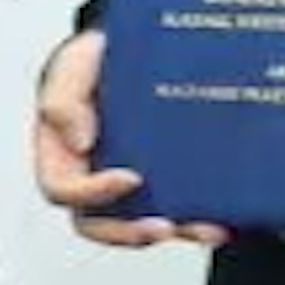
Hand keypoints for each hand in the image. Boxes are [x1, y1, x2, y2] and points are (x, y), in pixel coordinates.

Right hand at [31, 29, 227, 248]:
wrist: (128, 51)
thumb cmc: (92, 64)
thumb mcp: (71, 67)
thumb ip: (63, 99)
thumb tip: (81, 141)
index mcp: (61, 158)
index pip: (64, 191)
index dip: (93, 194)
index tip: (131, 178)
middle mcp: (91, 180)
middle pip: (99, 225)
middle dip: (132, 233)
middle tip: (164, 226)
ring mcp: (127, 189)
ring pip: (142, 226)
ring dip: (176, 233)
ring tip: (206, 230)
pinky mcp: (161, 185)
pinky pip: (176, 213)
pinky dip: (198, 221)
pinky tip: (223, 221)